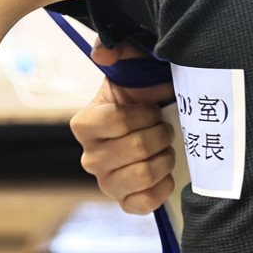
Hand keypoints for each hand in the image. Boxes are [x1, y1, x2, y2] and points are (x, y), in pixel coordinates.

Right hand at [70, 41, 177, 215]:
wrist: (151, 127)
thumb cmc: (141, 97)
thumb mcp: (131, 69)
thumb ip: (117, 51)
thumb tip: (103, 52)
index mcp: (85, 124)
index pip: (117, 121)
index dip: (144, 114)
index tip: (152, 109)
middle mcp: (90, 157)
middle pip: (136, 148)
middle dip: (160, 135)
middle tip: (165, 128)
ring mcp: (106, 182)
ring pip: (144, 174)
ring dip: (165, 158)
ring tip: (166, 148)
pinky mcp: (124, 202)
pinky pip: (146, 202)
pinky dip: (163, 186)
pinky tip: (166, 173)